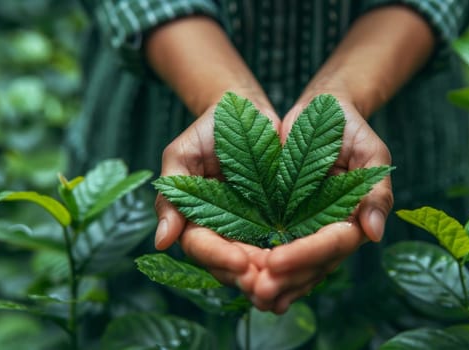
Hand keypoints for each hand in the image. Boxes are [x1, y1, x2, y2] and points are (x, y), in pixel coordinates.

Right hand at [154, 103, 279, 294]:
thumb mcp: (182, 155)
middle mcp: (223, 232)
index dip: (219, 258)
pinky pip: (285, 250)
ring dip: (273, 277)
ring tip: (288, 279)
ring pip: (258, 265)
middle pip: (231, 266)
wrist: (248, 112)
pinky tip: (307, 268)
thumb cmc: (209, 129)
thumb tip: (161, 241)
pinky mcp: (280, 225)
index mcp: (195, 220)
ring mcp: (252, 230)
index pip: (202, 248)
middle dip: (249, 276)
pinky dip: (294, 262)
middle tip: (268, 282)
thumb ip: (171, 195)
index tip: (239, 263)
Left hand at [249, 98, 393, 313]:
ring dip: (272, 284)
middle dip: (286, 280)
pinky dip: (261, 272)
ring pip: (294, 271)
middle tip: (258, 290)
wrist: (318, 114)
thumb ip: (376, 190)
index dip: (305, 255)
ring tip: (248, 293)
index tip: (276, 261)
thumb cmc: (347, 127)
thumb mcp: (370, 151)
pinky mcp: (285, 229)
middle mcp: (331, 232)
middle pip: (311, 267)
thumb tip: (373, 233)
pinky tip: (244, 285)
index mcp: (354, 218)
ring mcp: (307, 233)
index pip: (332, 245)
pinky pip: (276, 258)